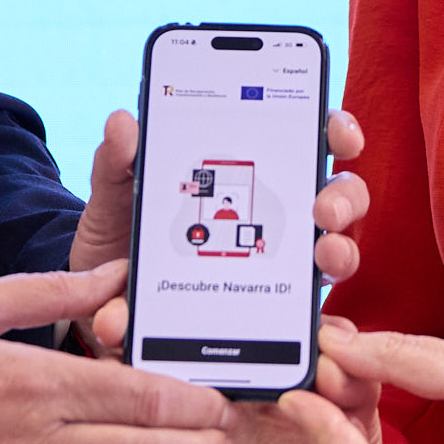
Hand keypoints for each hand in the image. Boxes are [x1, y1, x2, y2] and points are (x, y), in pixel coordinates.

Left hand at [76, 108, 371, 358]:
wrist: (100, 295)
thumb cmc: (121, 229)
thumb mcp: (116, 192)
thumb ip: (119, 159)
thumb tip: (121, 123)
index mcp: (248, 169)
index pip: (308, 137)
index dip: (335, 130)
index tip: (336, 134)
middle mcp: (277, 212)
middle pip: (337, 195)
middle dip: (343, 197)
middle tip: (324, 208)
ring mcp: (278, 261)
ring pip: (336, 251)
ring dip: (341, 251)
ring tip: (322, 255)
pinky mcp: (270, 308)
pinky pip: (304, 313)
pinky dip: (313, 317)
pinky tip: (305, 321)